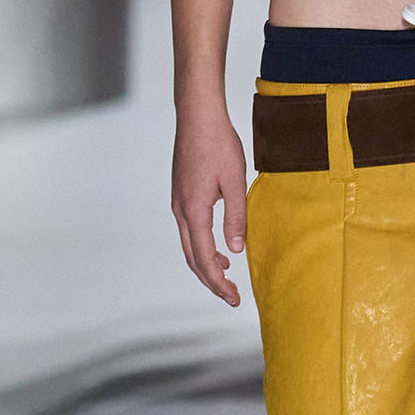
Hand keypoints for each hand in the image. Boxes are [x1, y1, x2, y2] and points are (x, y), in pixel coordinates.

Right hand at [172, 100, 248, 305]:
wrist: (198, 116)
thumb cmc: (218, 144)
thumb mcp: (235, 182)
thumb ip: (236, 217)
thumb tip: (236, 250)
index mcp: (194, 211)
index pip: (204, 259)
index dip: (218, 283)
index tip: (234, 298)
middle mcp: (181, 210)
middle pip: (192, 258)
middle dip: (211, 281)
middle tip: (231, 297)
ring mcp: (178, 202)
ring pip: (189, 245)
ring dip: (206, 264)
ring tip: (226, 276)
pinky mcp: (181, 193)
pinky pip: (190, 229)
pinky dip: (202, 246)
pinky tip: (218, 246)